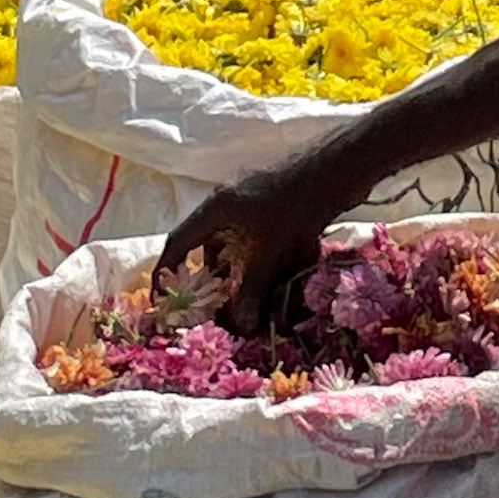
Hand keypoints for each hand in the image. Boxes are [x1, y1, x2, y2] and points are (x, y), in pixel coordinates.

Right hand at [153, 148, 366, 332]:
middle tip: (213, 308)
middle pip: (205, 246)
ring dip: (234, 271)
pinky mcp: (270, 206)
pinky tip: (269, 279)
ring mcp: (249, 202)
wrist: (335, 171)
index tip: (162, 298)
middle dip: (209, 279)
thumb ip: (253, 288)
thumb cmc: (296, 205)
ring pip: (231, 244)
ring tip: (243, 299)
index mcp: (216, 208)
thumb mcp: (271, 251)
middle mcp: (226, 203)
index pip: (179, 242)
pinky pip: (250, 238)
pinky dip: (254, 260)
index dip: (167, 271)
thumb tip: (242, 326)